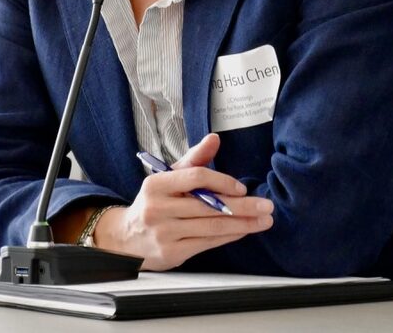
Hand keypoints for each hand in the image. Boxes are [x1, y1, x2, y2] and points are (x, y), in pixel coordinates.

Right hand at [94, 133, 273, 270]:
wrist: (126, 238)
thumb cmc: (154, 201)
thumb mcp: (169, 175)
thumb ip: (194, 158)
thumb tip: (215, 139)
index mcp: (157, 184)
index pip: (195, 177)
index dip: (222, 181)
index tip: (242, 187)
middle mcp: (158, 208)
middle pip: (208, 205)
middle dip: (242, 206)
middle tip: (266, 205)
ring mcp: (165, 232)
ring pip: (211, 226)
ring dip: (242, 224)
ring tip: (263, 220)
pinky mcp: (172, 253)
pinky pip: (207, 243)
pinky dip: (229, 236)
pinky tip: (243, 230)